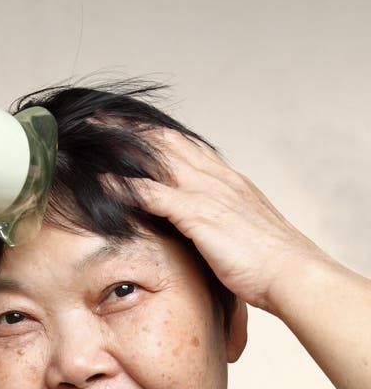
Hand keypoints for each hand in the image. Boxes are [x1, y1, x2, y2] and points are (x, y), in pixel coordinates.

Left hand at [122, 129, 333, 312]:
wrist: (292, 272)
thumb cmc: (272, 262)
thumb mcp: (246, 231)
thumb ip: (226, 221)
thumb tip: (212, 228)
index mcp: (229, 181)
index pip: (189, 147)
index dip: (160, 134)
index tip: (135, 126)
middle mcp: (217, 180)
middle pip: (169, 142)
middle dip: (135, 128)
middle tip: (103, 116)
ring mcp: (208, 195)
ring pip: (160, 158)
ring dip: (125, 145)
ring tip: (95, 134)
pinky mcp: (199, 216)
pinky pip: (155, 194)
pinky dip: (129, 186)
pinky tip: (105, 181)